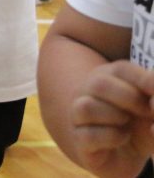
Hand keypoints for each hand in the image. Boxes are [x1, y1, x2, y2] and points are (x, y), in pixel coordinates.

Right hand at [70, 61, 153, 177]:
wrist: (124, 156)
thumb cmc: (139, 127)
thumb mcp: (153, 112)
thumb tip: (153, 103)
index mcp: (109, 77)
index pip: (121, 69)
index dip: (143, 80)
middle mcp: (88, 92)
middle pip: (98, 84)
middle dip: (130, 98)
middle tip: (147, 112)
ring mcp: (79, 115)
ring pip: (86, 107)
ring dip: (115, 117)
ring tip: (127, 125)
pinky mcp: (78, 139)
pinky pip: (89, 135)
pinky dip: (112, 138)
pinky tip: (121, 138)